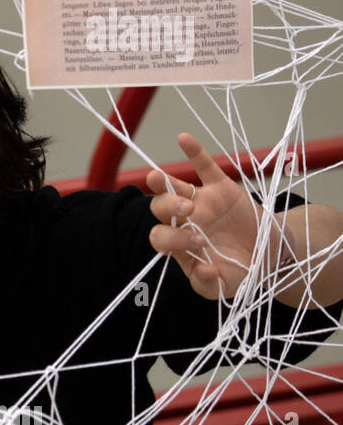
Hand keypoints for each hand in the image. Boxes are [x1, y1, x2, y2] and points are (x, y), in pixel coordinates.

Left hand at [145, 132, 275, 300]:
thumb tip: (203, 270)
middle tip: (189, 213)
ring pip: (175, 188)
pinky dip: (195, 152)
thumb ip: (208, 285)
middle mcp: (184, 221)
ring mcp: (201, 202)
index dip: (172, 239)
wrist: (268, 255)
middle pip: (160, 209)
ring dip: (166, 184)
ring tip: (156, 179)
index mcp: (179, 244)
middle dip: (167, 209)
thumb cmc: (238, 271)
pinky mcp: (221, 188)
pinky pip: (204, 167)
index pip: (161, 237)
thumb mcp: (224, 286)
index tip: (198, 245)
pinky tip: (183, 138)